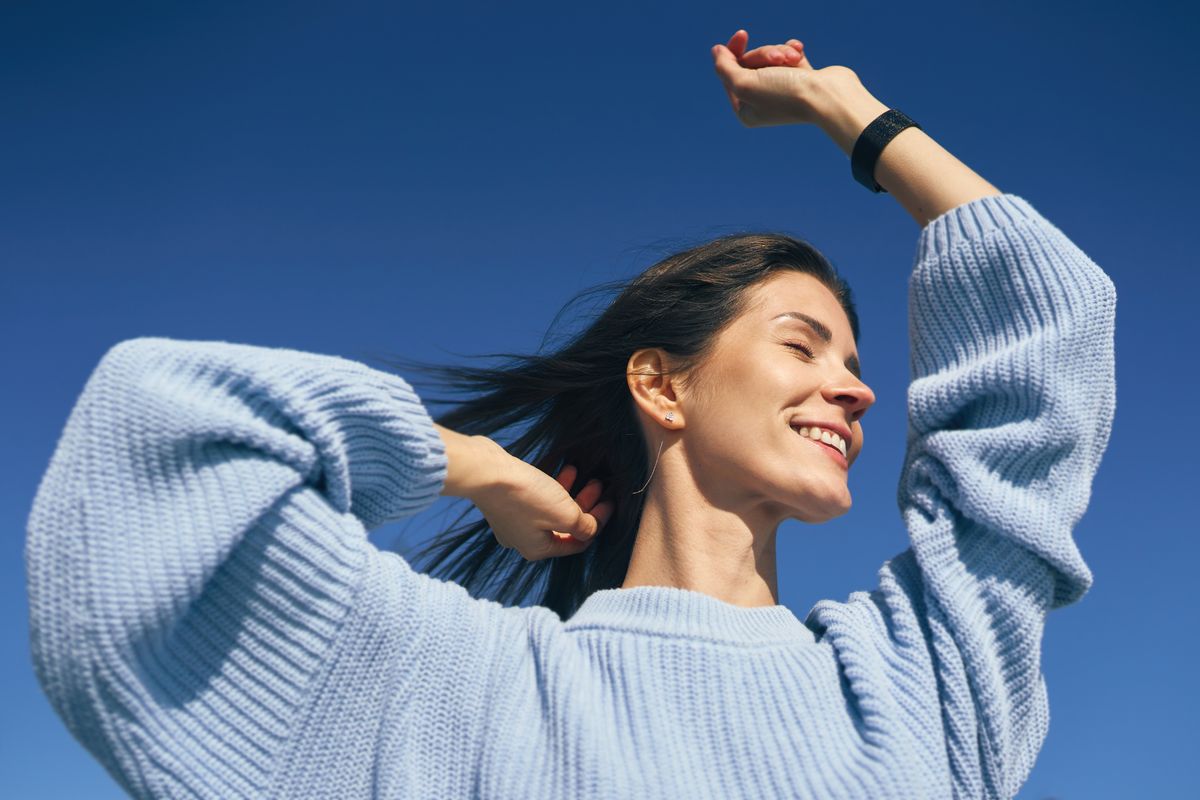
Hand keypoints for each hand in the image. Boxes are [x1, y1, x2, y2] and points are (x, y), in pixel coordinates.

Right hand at [472, 459, 613, 561]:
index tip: (611, 502)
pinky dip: (554, 488)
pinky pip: (538, 499)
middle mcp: (524, 540)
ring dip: (571, 494)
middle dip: (586, 506)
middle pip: (565, 527)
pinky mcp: (507, 501)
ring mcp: (513, 521)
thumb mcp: (565, 514)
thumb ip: (585, 527)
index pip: (577, 544)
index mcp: (538, 550)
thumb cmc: (526, 496)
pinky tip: (567, 470)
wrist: (485, 472)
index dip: (598, 523)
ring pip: (552, 511)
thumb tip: (592, 530)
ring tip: (586, 474)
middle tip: (599, 485)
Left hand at [710, 29, 866, 127]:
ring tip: (793, 59)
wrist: (827, 97)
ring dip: (781, 53)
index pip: (730, 74)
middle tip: (776, 59)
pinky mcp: (800, 79)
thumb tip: (716, 51)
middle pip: (750, 63)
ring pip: (770, 57)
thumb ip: (724, 67)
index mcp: (745, 110)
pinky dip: (794, 51)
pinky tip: (799, 52)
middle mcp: (762, 102)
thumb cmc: (785, 94)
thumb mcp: (744, 83)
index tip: (741, 35)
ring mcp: (782, 90)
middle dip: (764, 55)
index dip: (733, 52)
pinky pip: (789, 55)